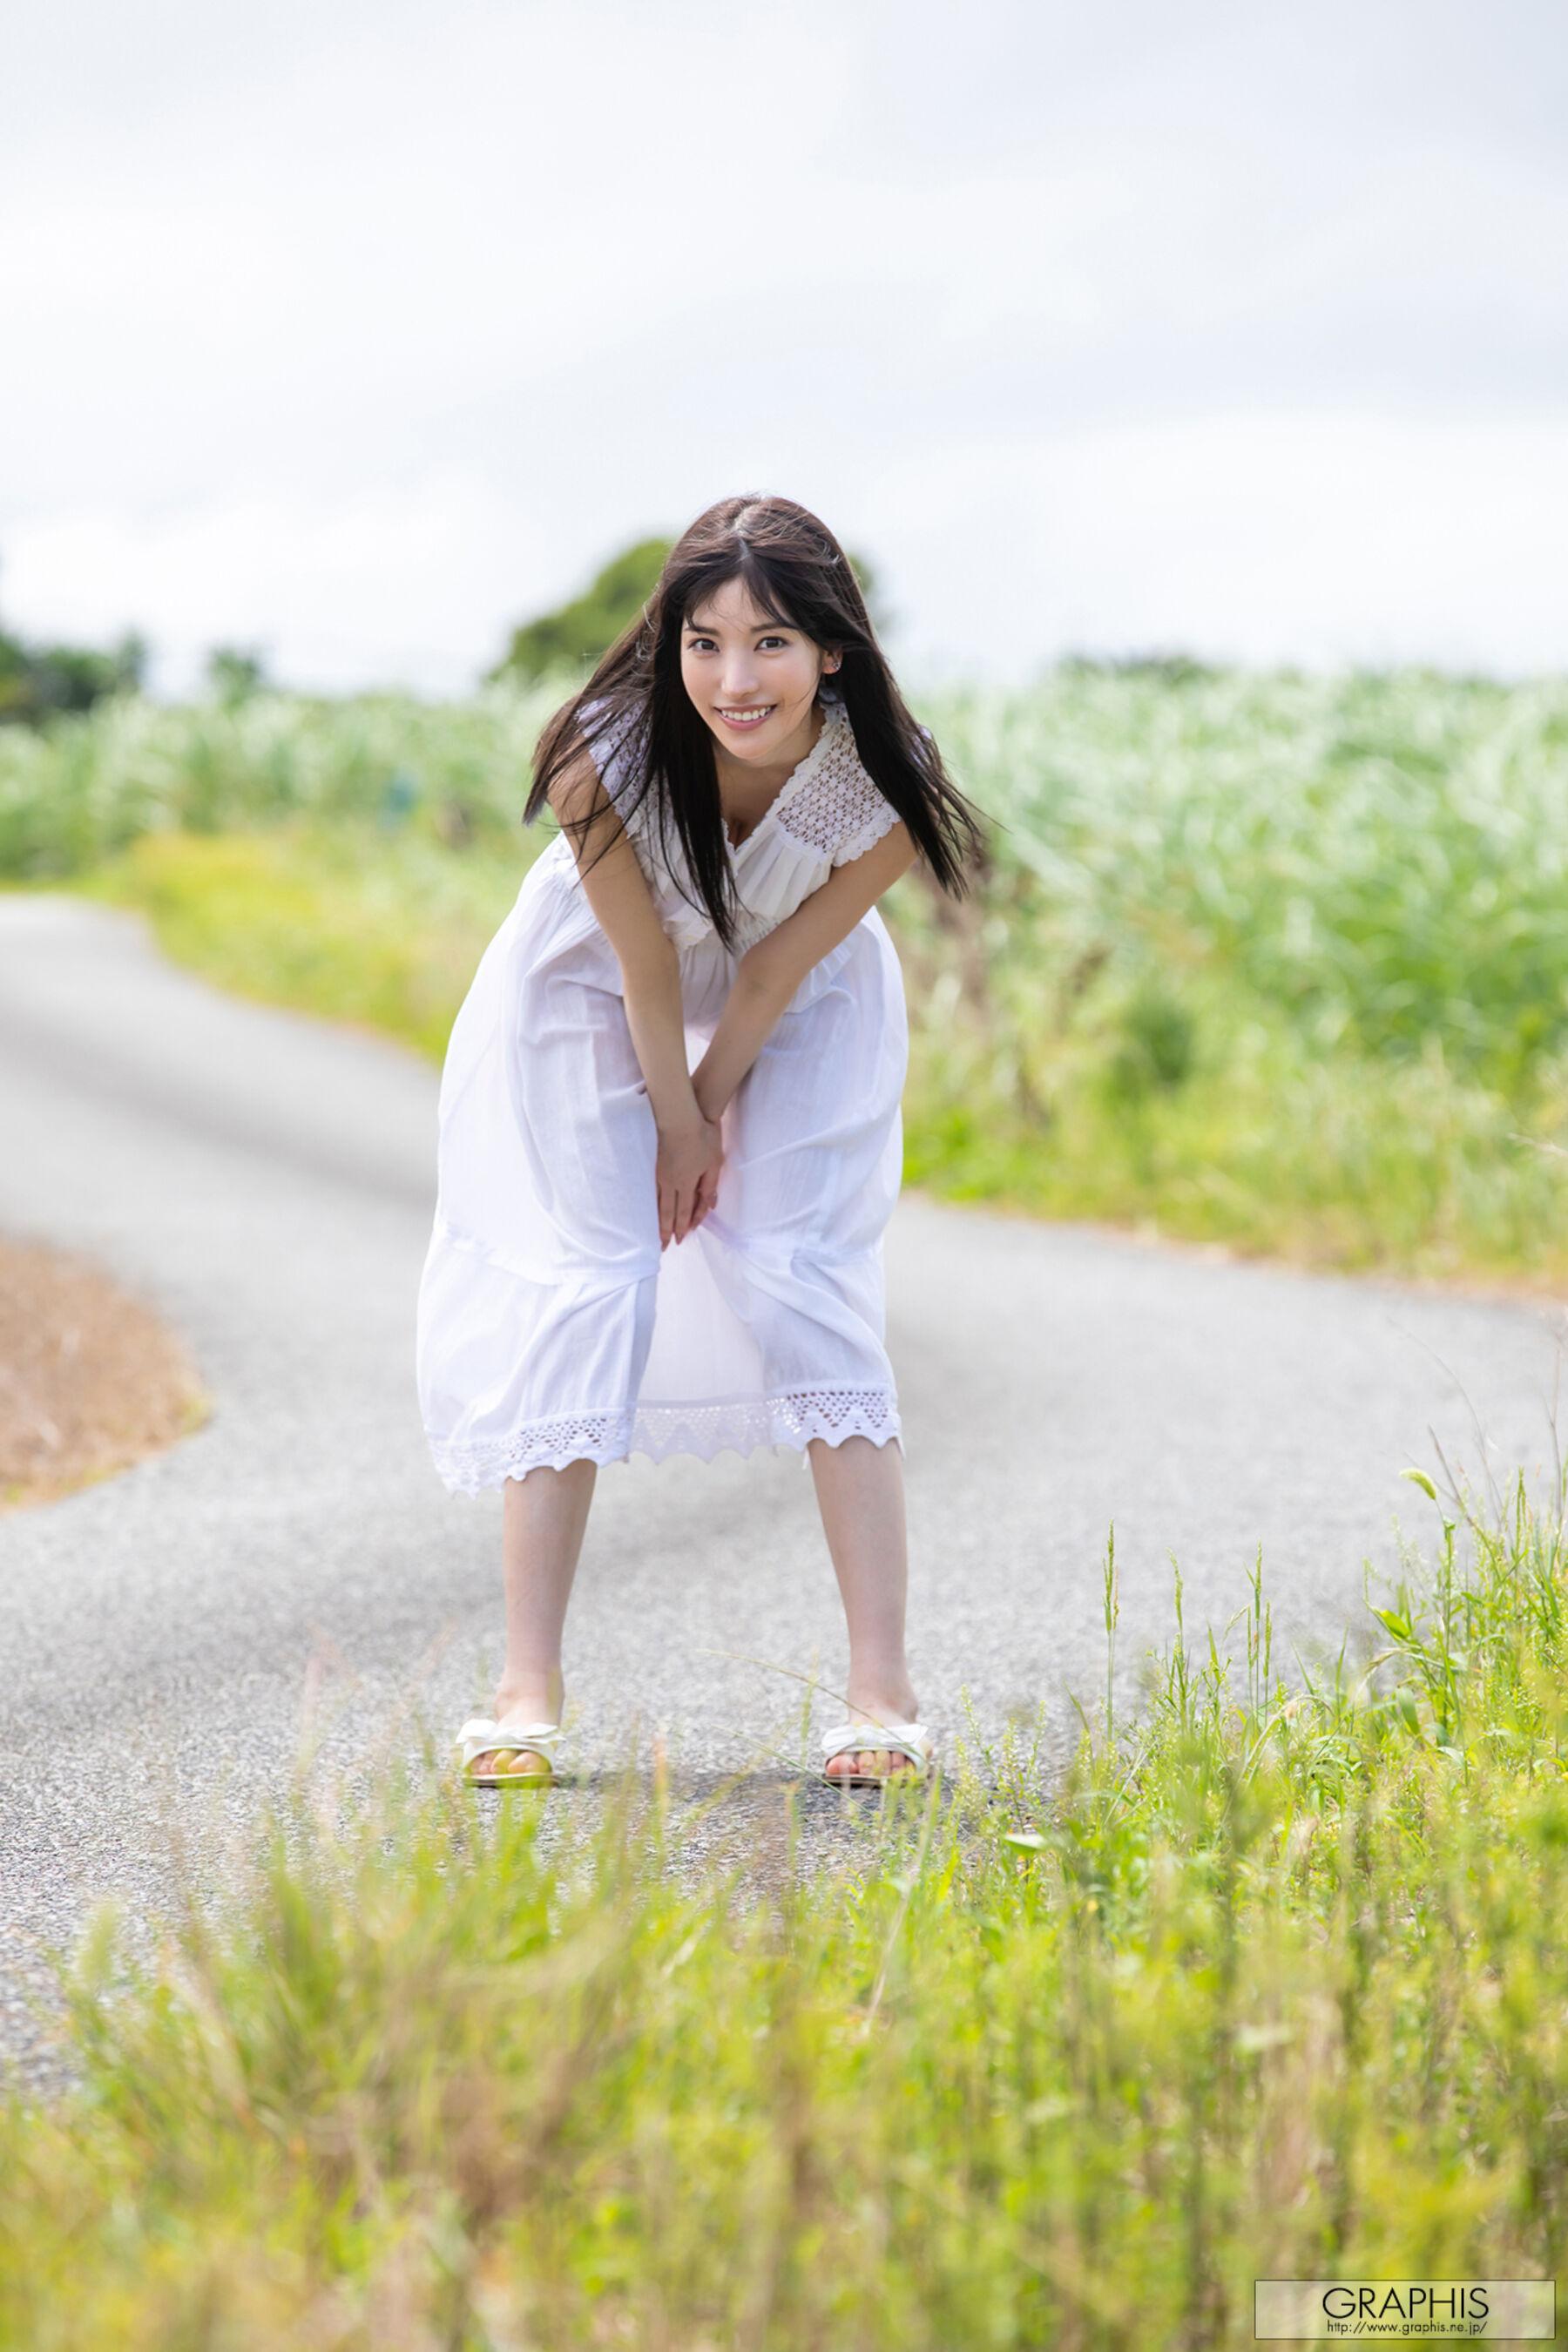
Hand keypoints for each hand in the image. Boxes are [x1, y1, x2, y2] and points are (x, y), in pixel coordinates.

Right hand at [656, 1111, 723, 1248]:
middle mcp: (669, 1182)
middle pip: (667, 1211)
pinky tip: (649, 1206)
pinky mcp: (652, 1164)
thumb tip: (709, 1206)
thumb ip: (709, 1186)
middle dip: (665, 1230)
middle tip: (662, 1246)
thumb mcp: (713, 1162)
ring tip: (653, 1232)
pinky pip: (651, 1190)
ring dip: (656, 1219)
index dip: (683, 1227)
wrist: (679, 1115)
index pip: (684, 1211)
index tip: (680, 1240)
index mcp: (685, 1183)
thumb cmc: (701, 1136)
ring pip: (656, 1202)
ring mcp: (658, 1173)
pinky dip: (651, 1203)